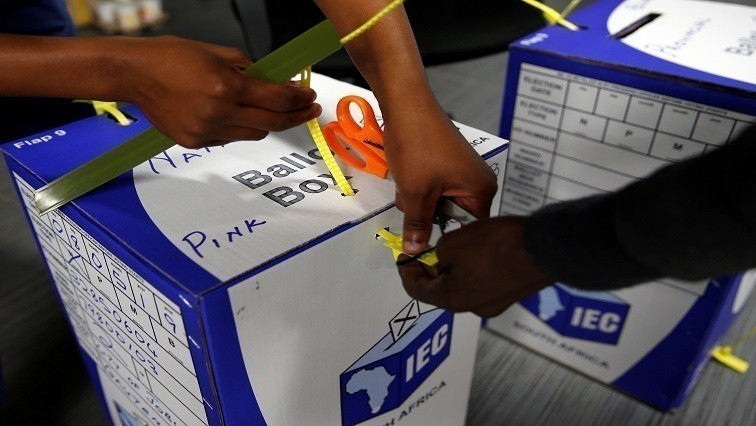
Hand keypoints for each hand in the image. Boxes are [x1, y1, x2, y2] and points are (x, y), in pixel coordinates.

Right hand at [121, 36, 319, 147]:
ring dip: (268, 122)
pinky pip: (230, 138)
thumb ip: (254, 71)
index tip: (310, 97)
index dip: (299, 99)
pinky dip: (240, 127)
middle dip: (295, 116)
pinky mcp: (195, 142)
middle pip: (272, 123)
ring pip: (253, 134)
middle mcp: (218, 113)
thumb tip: (282, 84)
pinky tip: (237, 113)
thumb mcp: (220, 54)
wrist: (134, 73)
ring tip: (272, 110)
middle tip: (308, 109)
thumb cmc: (173, 57)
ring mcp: (206, 131)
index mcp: (226, 86)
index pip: (278, 100)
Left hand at [383, 101, 497, 253]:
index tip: (424, 236)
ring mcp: (464, 171)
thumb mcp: (415, 193)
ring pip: (438, 201)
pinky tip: (409, 173)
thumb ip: (418, 225)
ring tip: (409, 181)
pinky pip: (434, 186)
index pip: (468, 230)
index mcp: (481, 191)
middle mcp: (479, 181)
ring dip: (419, 198)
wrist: (407, 105)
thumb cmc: (417, 146)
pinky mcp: (449, 162)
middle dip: (427, 212)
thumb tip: (416, 252)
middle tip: (413, 197)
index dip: (445, 234)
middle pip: (453, 216)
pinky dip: (418, 185)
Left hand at [397, 216, 553, 316]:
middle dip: (429, 271)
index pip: (416, 290)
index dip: (406, 271)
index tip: (404, 255)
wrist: (544, 248)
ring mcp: (493, 304)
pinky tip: (474, 251)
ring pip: (462, 287)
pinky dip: (471, 270)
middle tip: (425, 251)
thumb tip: (442, 258)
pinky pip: (481, 283)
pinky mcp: (509, 293)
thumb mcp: (453, 243)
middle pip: (439, 291)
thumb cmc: (495, 245)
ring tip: (449, 247)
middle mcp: (471, 308)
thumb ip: (439, 253)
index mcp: (451, 299)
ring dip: (451, 270)